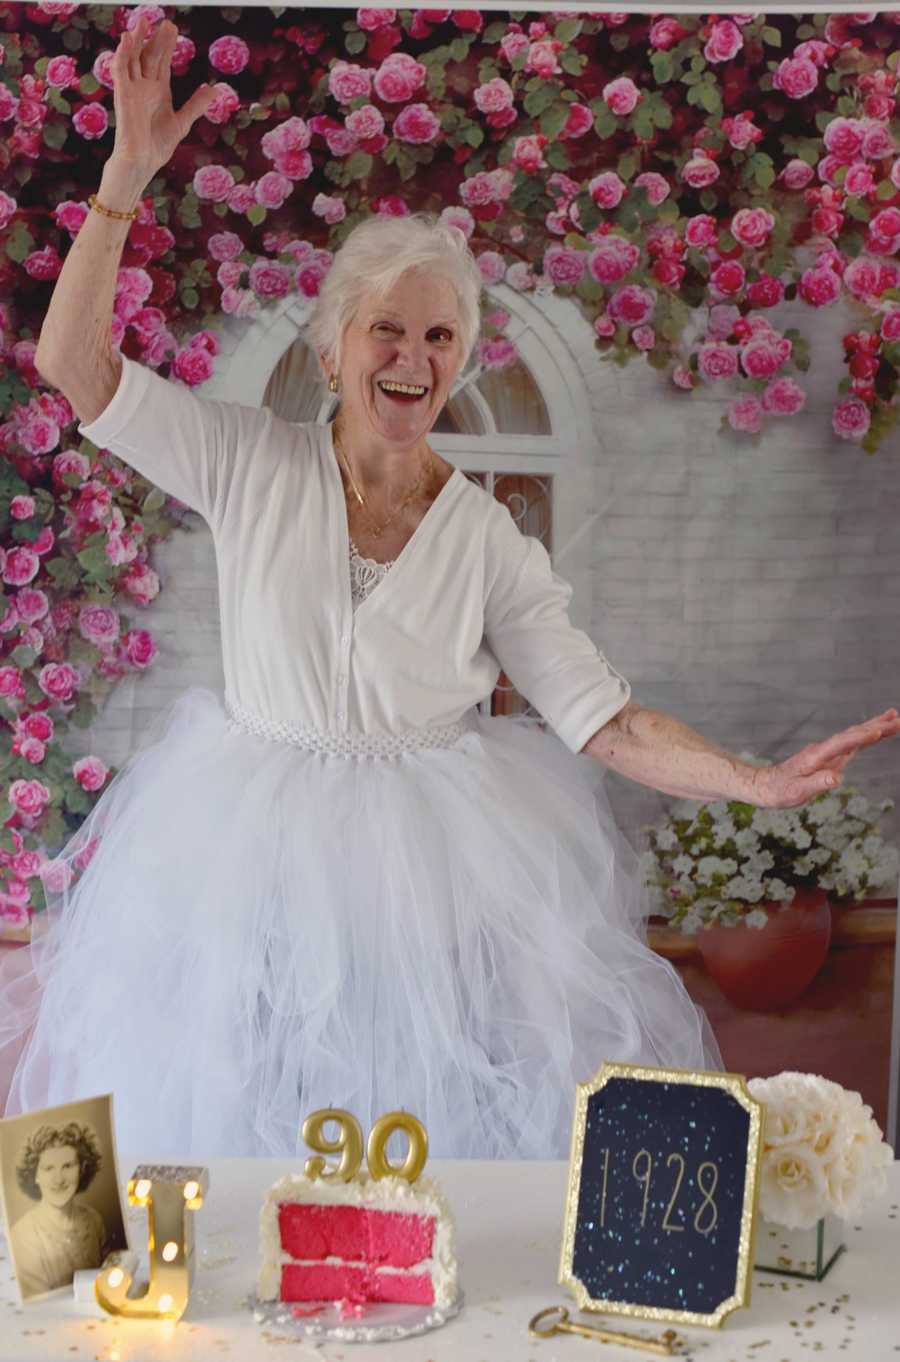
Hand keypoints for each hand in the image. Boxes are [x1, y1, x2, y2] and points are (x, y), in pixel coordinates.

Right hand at [109, 15, 213, 173]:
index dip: (167, 46)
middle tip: (167, 22)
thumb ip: (195, 105)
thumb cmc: (157, 146)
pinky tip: (125, 39)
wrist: (142, 162)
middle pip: (149, 56)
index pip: (162, 62)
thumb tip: (213, 90)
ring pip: (133, 58)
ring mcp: (132, 89)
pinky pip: (120, 70)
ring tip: (143, 21)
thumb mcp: (182, 122)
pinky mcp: (123, 95)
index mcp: (158, 91)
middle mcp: (144, 86)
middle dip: (157, 39)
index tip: (173, 29)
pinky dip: (121, 54)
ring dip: (136, 39)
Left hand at [749, 708, 899, 808]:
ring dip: (874, 727)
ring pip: (854, 736)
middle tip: (897, 718)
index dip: (859, 738)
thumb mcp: (797, 792)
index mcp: (816, 757)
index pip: (842, 744)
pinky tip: (876, 732)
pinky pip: (851, 744)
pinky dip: (865, 736)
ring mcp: (827, 752)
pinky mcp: (829, 757)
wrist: (765, 785)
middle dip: (876, 726)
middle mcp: (823, 750)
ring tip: (894, 718)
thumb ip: (817, 784)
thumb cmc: (780, 791)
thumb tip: (836, 779)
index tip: (878, 731)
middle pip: (852, 734)